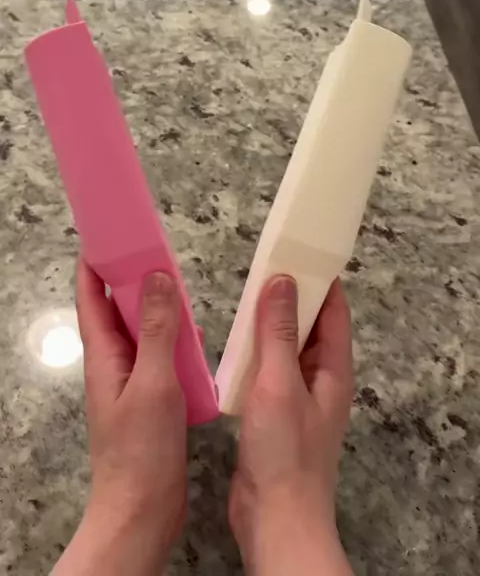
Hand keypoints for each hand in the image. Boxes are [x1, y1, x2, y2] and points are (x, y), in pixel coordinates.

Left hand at [52, 260, 186, 575]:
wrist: (142, 509)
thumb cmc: (141, 448)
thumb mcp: (152, 383)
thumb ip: (155, 330)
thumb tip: (156, 277)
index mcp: (104, 355)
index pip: (91, 298)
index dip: (94, 265)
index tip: (111, 234)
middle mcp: (114, 363)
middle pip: (117, 310)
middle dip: (133, 279)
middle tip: (160, 252)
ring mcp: (132, 382)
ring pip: (142, 332)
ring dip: (157, 309)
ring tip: (182, 287)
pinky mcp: (151, 399)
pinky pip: (160, 357)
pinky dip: (175, 341)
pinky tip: (197, 338)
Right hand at [229, 275, 353, 575]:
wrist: (274, 516)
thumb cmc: (283, 449)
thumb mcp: (279, 382)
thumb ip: (278, 332)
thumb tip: (283, 280)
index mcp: (333, 369)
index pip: (334, 311)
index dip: (320, 280)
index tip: (297, 250)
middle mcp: (321, 380)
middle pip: (310, 327)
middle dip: (290, 298)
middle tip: (260, 268)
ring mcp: (298, 398)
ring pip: (287, 350)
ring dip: (269, 327)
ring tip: (243, 299)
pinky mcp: (275, 414)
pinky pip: (269, 372)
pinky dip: (255, 354)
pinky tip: (232, 345)